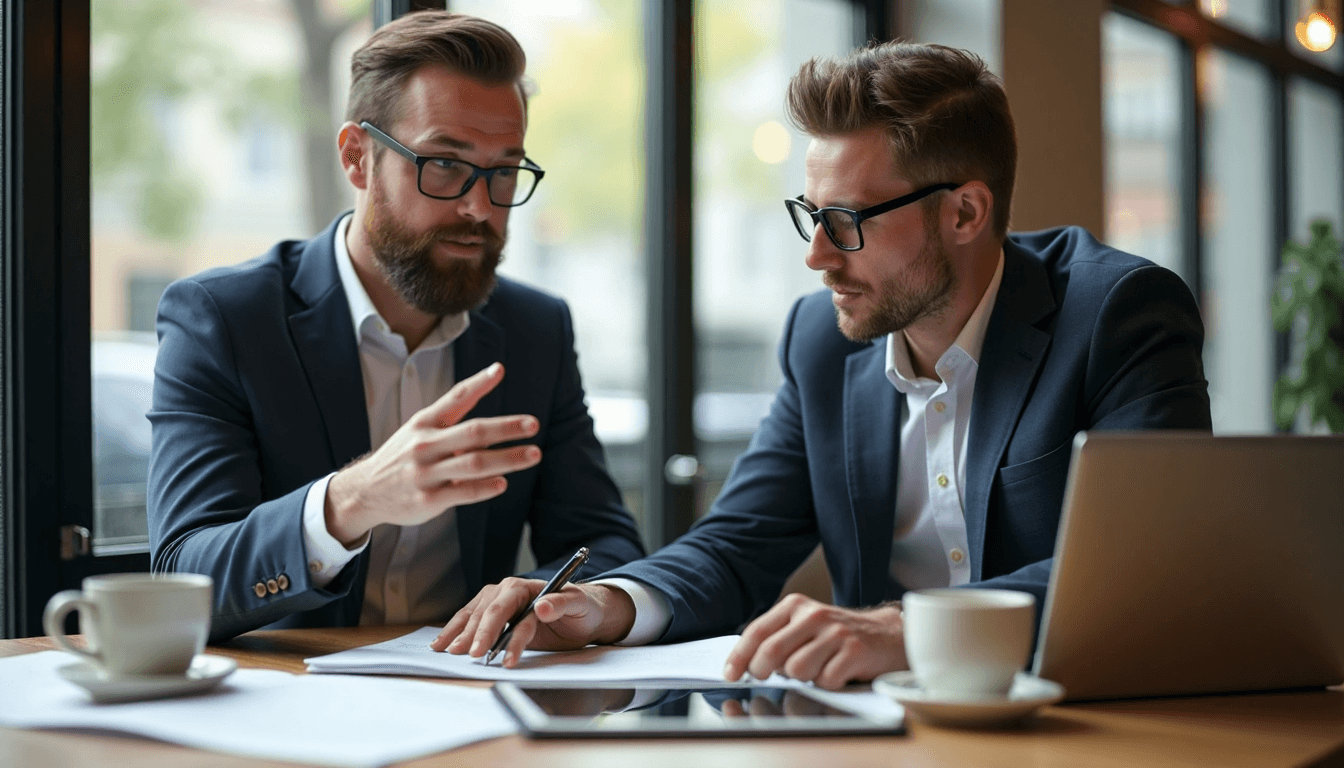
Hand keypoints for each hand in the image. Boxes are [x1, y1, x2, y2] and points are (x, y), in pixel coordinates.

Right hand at [324, 362, 542, 545]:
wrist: (366, 491)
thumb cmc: (403, 456)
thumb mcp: (421, 427)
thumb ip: (456, 409)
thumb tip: (495, 380)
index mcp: (424, 423)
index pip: (454, 397)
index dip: (478, 383)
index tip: (499, 370)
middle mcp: (425, 445)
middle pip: (472, 433)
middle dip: (506, 428)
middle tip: (533, 424)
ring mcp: (426, 474)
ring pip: (473, 464)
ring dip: (507, 459)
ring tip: (533, 454)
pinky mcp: (428, 500)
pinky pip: (462, 493)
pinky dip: (485, 488)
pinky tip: (503, 483)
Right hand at [429, 579, 636, 666]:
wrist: (583, 613)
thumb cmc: (582, 608)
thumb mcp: (580, 605)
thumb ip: (562, 603)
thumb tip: (543, 607)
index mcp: (524, 586)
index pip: (503, 608)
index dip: (494, 630)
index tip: (491, 653)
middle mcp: (507, 591)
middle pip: (485, 613)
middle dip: (474, 635)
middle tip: (466, 656)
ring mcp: (498, 603)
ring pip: (473, 616)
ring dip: (459, 634)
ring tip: (447, 651)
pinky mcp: (495, 616)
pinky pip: (471, 621)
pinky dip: (456, 631)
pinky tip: (443, 642)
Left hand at [722, 593, 906, 689]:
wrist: (889, 634)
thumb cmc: (839, 635)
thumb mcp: (806, 626)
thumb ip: (778, 638)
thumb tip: (744, 664)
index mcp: (796, 605)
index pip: (757, 631)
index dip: (739, 656)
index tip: (730, 674)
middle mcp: (814, 615)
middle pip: (771, 652)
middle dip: (762, 672)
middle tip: (767, 679)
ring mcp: (835, 632)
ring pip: (797, 670)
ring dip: (803, 678)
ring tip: (816, 669)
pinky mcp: (855, 651)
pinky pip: (825, 680)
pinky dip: (828, 684)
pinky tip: (838, 673)